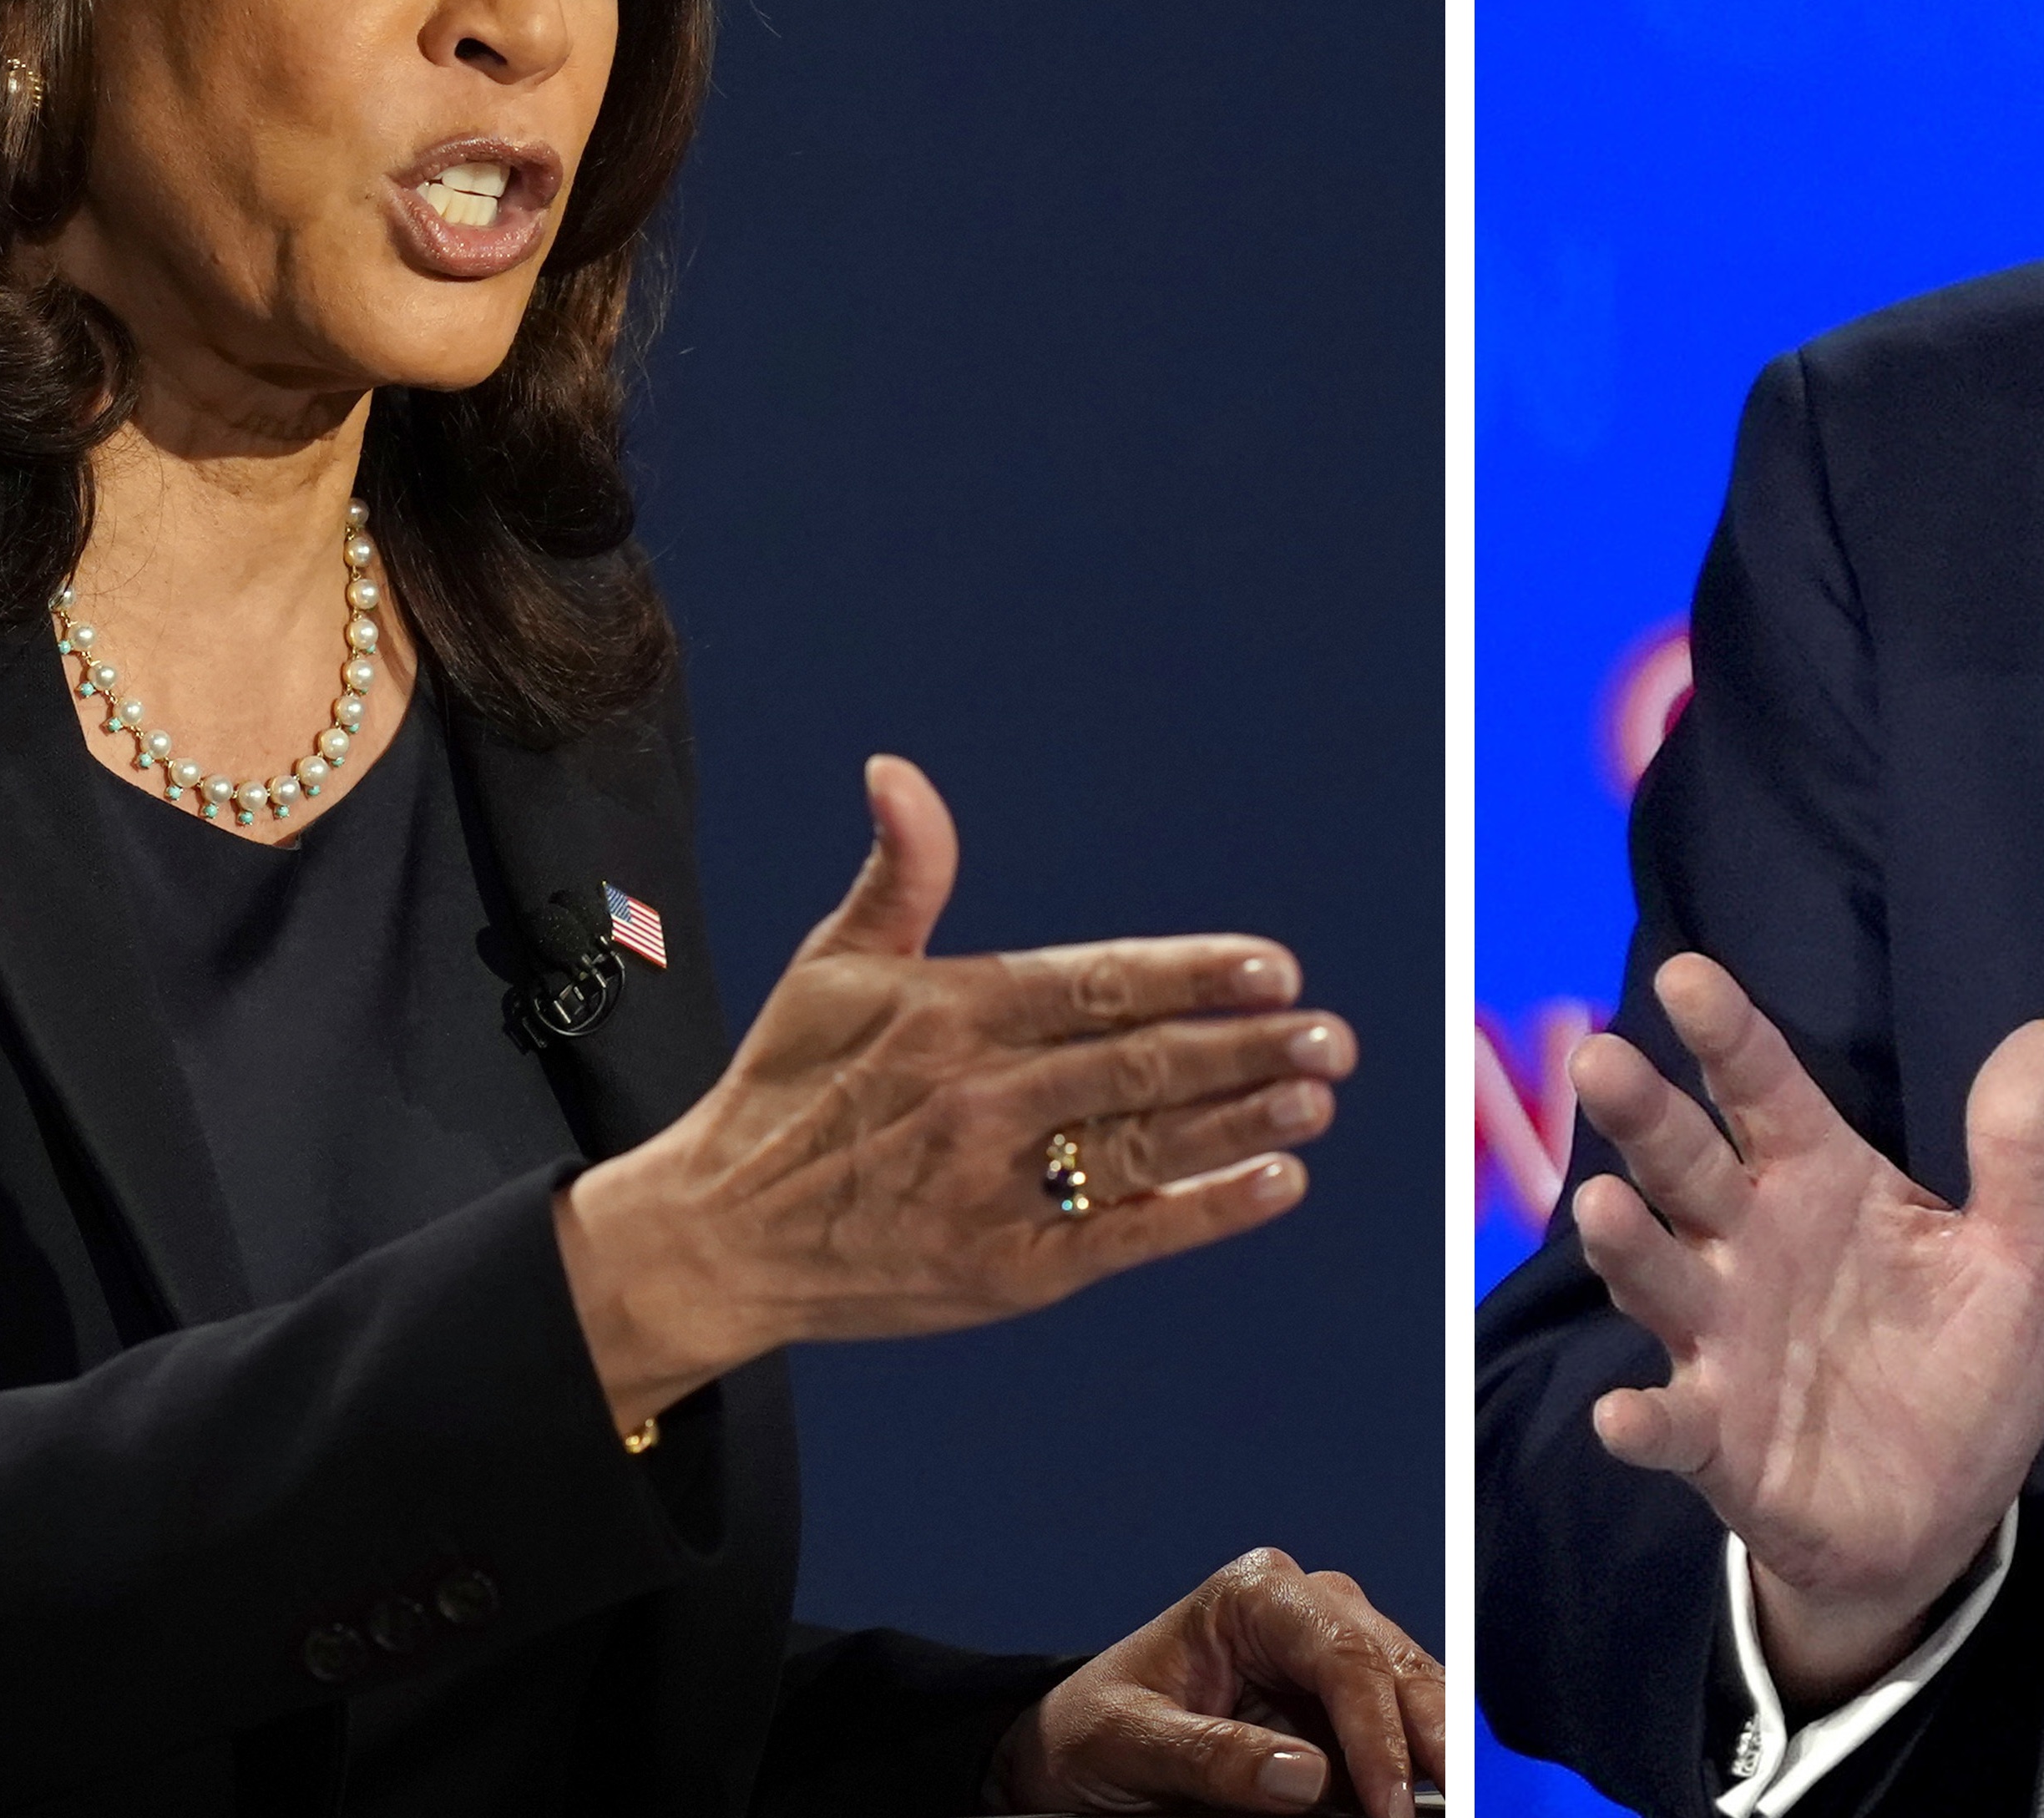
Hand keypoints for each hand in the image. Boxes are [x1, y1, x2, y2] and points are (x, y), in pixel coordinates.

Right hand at [554, 755, 1354, 1426]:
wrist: (713, 1238)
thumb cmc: (785, 1090)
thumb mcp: (831, 967)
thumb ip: (901, 872)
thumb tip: (898, 772)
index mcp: (950, 1014)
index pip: (1097, 983)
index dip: (1191, 974)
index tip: (1273, 966)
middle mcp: (978, 1097)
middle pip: (1138, 1066)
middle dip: (1245, 1048)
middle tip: (1330, 1035)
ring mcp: (992, 1188)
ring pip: (1142, 1148)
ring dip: (1240, 1122)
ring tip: (1316, 1098)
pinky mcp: (1002, 1271)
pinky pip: (1123, 1238)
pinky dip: (1203, 1213)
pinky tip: (1275, 1184)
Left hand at [985, 1548, 1443, 1815]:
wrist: (1076, 1748)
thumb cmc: (1093, 1730)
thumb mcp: (1133, 1743)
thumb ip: (1215, 1758)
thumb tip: (1306, 1780)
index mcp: (1255, 1594)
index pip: (1341, 1653)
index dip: (1377, 1732)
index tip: (1388, 1807)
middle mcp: (1307, 1610)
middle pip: (1395, 1666)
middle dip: (1431, 1737)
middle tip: (1456, 1806)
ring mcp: (1330, 1656)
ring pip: (1412, 1692)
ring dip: (1435, 1751)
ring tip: (1453, 1805)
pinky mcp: (1339, 1709)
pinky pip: (1396, 1729)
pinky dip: (1414, 1765)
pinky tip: (1424, 1799)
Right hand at [1568, 951, 2043, 1709]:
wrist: (1945, 1519)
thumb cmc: (1965, 1365)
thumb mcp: (2017, 1257)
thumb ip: (2018, 1151)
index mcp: (1819, 1182)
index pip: (1765, 1090)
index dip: (1728, 1034)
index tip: (1686, 974)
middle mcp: (1750, 1246)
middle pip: (1685, 1166)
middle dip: (1643, 1113)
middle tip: (1602, 1057)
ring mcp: (1723, 1342)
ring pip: (1660, 1278)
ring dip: (1627, 1245)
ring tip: (1604, 1207)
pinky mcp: (1718, 1439)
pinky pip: (1672, 1425)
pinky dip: (1644, 1421)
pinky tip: (1623, 1415)